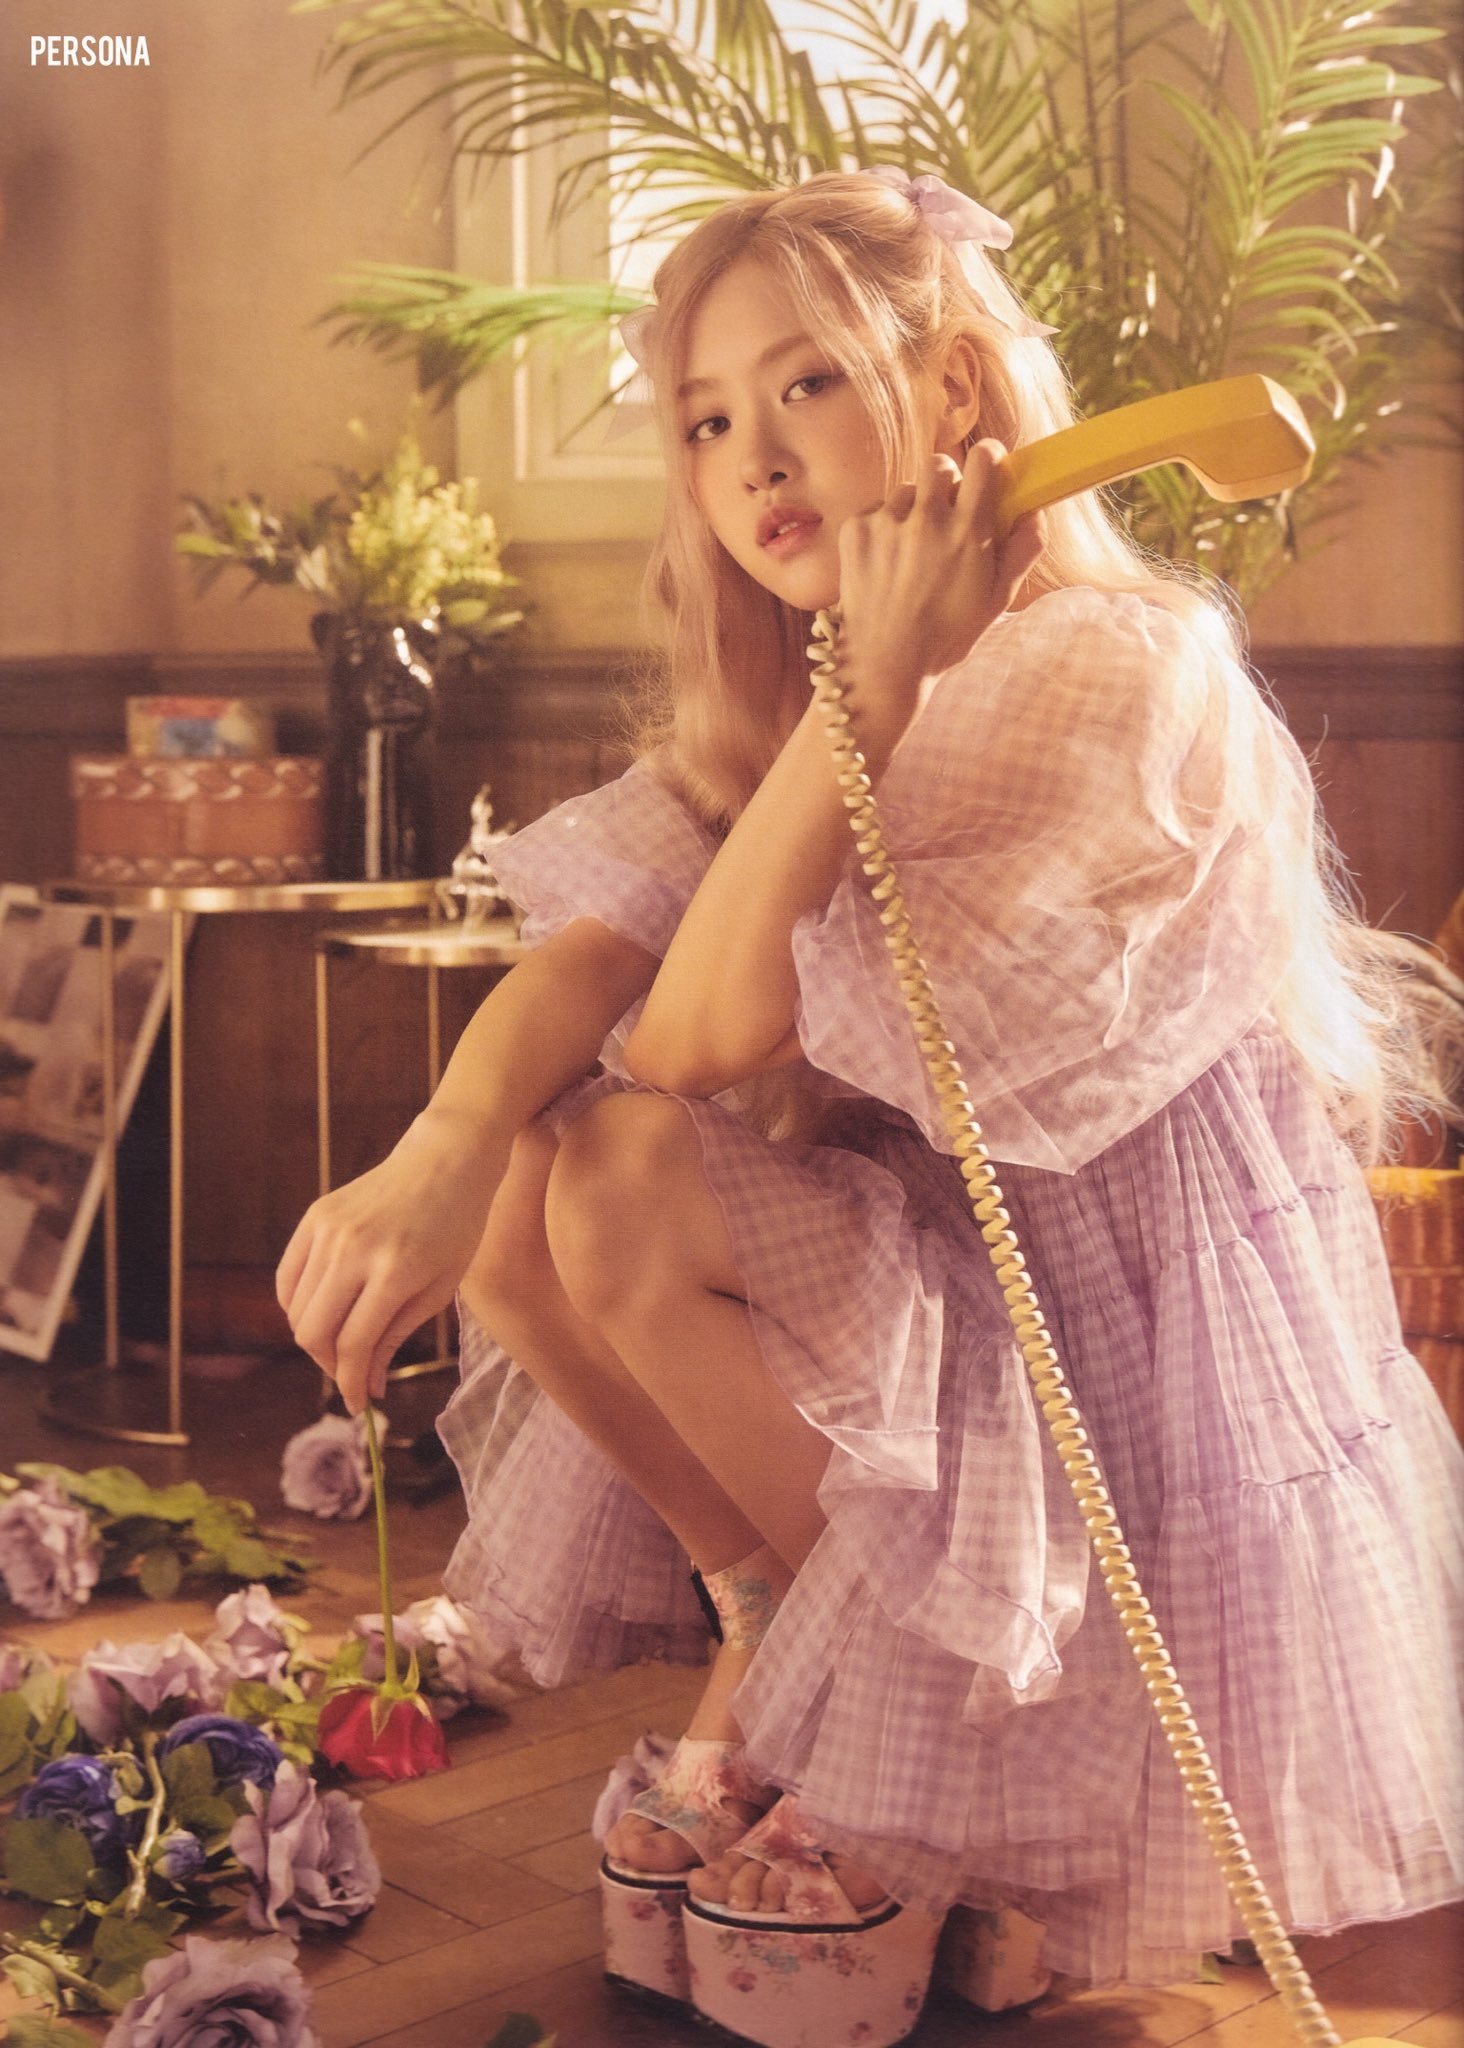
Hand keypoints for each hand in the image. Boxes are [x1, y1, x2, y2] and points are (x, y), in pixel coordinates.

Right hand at [275, 1108, 509, 1414]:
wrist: (444, 1160)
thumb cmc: (455, 1226)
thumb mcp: (439, 1288)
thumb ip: (395, 1337)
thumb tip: (367, 1386)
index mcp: (395, 1270)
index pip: (354, 1345)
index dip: (352, 1384)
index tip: (358, 1405)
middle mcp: (354, 1250)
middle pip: (314, 1333)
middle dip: (330, 1366)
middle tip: (351, 1375)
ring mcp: (329, 1230)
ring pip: (296, 1310)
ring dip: (315, 1339)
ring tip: (343, 1343)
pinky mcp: (314, 1218)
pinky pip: (289, 1280)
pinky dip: (298, 1307)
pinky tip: (323, 1314)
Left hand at [834, 438, 1045, 746]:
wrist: (884, 665)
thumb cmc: (947, 636)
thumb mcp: (998, 599)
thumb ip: (1023, 549)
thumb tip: (1034, 512)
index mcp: (967, 532)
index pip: (983, 459)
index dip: (988, 458)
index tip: (988, 467)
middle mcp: (927, 520)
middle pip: (939, 464)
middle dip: (946, 481)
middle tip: (946, 512)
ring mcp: (886, 523)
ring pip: (906, 490)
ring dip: (913, 509)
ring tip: (913, 552)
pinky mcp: (855, 531)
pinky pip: (876, 510)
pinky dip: (884, 529)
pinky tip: (888, 564)